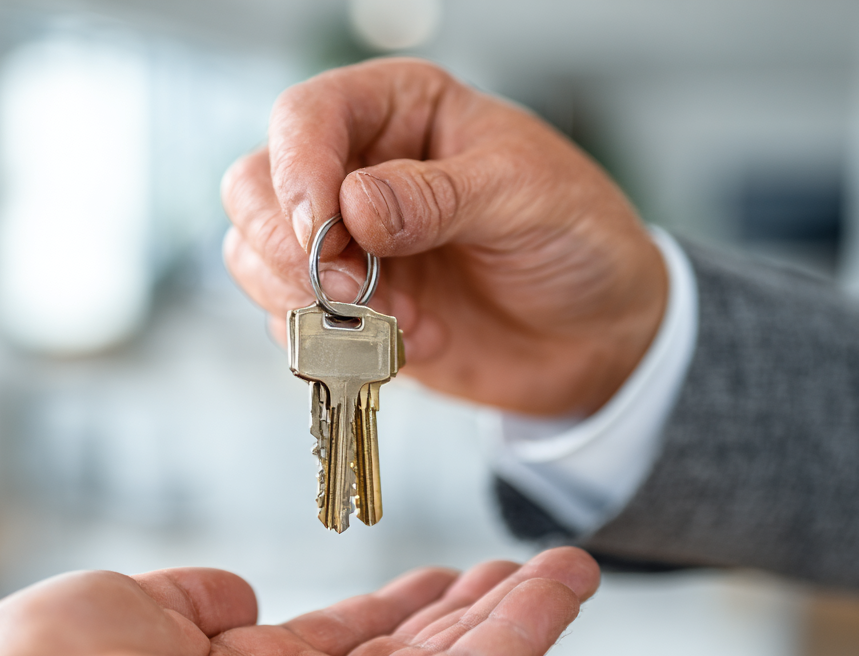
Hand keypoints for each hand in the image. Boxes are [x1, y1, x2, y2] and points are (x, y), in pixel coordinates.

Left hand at [0, 548, 598, 655]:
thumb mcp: (126, 609)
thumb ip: (191, 601)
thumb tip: (240, 592)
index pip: (341, 646)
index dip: (394, 608)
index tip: (433, 576)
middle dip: (468, 612)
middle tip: (515, 571)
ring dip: (517, 615)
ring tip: (567, 568)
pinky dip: (528, 627)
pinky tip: (564, 582)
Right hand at [221, 57, 666, 417]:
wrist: (601, 335)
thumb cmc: (578, 238)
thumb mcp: (526, 196)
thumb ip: (439, 197)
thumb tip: (355, 205)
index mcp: (401, 109)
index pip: (308, 117)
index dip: (298, 170)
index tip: (324, 226)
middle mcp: (357, 169)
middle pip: (256, 187)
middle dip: (286, 244)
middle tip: (351, 288)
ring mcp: (346, 243)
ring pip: (256, 257)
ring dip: (304, 299)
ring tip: (390, 319)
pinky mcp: (347, 309)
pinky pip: (290, 322)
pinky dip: (330, 342)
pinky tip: (405, 341)